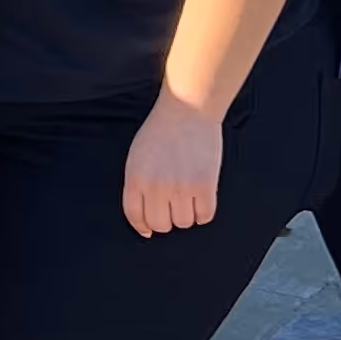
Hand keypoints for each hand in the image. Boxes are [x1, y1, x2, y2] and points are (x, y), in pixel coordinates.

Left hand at [123, 91, 224, 235]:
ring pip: (184, 223)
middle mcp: (156, 186)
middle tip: (172, 206)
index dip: (143, 226)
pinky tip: (202, 199)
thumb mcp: (137, 157)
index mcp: (136, 178)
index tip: (149, 230)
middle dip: (166, 220)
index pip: (135, 216)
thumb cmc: (160, 131)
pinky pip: (205, 216)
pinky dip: (204, 212)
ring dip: (186, 214)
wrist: (187, 110)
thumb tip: (144, 223)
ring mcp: (181, 187)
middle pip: (161, 225)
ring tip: (188, 197)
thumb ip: (137, 185)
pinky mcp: (205, 185)